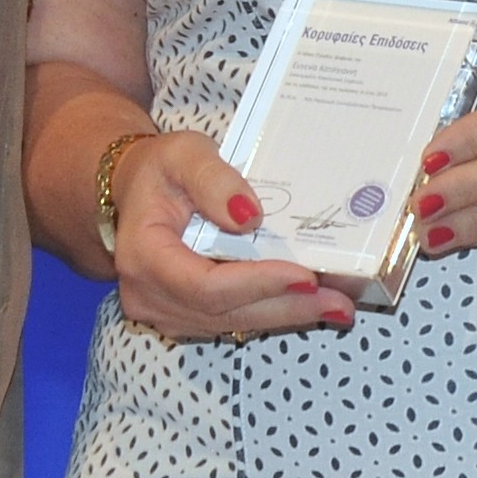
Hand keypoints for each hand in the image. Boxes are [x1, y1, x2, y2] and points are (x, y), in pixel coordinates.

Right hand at [107, 129, 354, 342]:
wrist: (136, 191)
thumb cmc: (160, 170)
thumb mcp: (184, 154)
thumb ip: (213, 179)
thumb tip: (249, 216)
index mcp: (144, 256)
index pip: (204, 285)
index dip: (256, 284)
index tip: (303, 274)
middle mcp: (149, 295)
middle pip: (225, 313)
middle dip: (286, 306)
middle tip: (339, 302)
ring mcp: (166, 312)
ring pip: (233, 322)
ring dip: (287, 314)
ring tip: (338, 305)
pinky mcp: (185, 316)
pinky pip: (232, 319)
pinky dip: (272, 311)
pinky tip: (310, 304)